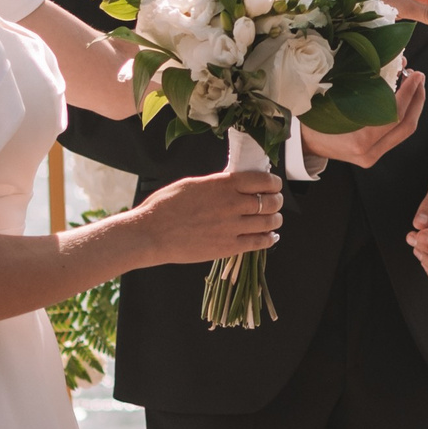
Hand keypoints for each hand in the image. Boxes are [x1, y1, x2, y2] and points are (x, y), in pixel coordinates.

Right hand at [121, 168, 281, 268]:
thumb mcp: (194, 184)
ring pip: (269, 222)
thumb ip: (218, 184)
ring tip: (273, 220)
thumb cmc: (165, 205)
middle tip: (274, 203)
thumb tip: (235, 183)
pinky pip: (259, 242)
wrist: (151, 233)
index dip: (274, 183)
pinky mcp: (228, 247)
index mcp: (224, 184)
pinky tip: (269, 237)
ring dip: (275, 220)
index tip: (273, 185)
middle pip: (270, 202)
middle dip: (276, 202)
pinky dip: (269, 239)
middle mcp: (232, 204)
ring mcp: (232, 227)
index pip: (264, 181)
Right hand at [303, 67, 426, 169]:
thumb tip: (383, 62)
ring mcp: (372, 156)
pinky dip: (403, 115)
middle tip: (418, 77)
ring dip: (413, 107)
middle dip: (417, 100)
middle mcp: (369, 153)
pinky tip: (403, 99)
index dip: (408, 94)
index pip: (394, 116)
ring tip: (414, 85)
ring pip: (404, 132)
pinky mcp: (373, 154)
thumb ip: (356, 87)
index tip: (415, 75)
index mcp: (359, 141)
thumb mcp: (331, 100)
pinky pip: (396, 134)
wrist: (302, 143)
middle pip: (406, 127)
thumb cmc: (312, 117)